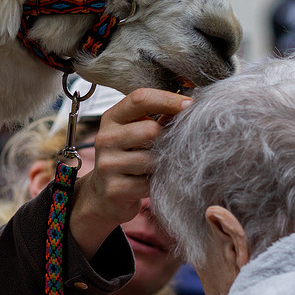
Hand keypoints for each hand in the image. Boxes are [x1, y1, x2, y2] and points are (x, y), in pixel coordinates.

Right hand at [69, 88, 189, 255]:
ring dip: (162, 164)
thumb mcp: (136, 132)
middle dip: (166, 139)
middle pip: (150, 130)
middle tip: (168, 148)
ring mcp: (107, 164)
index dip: (168, 99)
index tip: (190, 105)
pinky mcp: (114, 189)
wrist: (104, 195)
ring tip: (156, 167)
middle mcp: (105, 138)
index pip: (140, 99)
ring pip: (152, 159)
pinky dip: (157, 183)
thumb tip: (190, 104)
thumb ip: (158, 118)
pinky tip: (150, 182)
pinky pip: (149, 183)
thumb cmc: (128, 157)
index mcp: (112, 118)